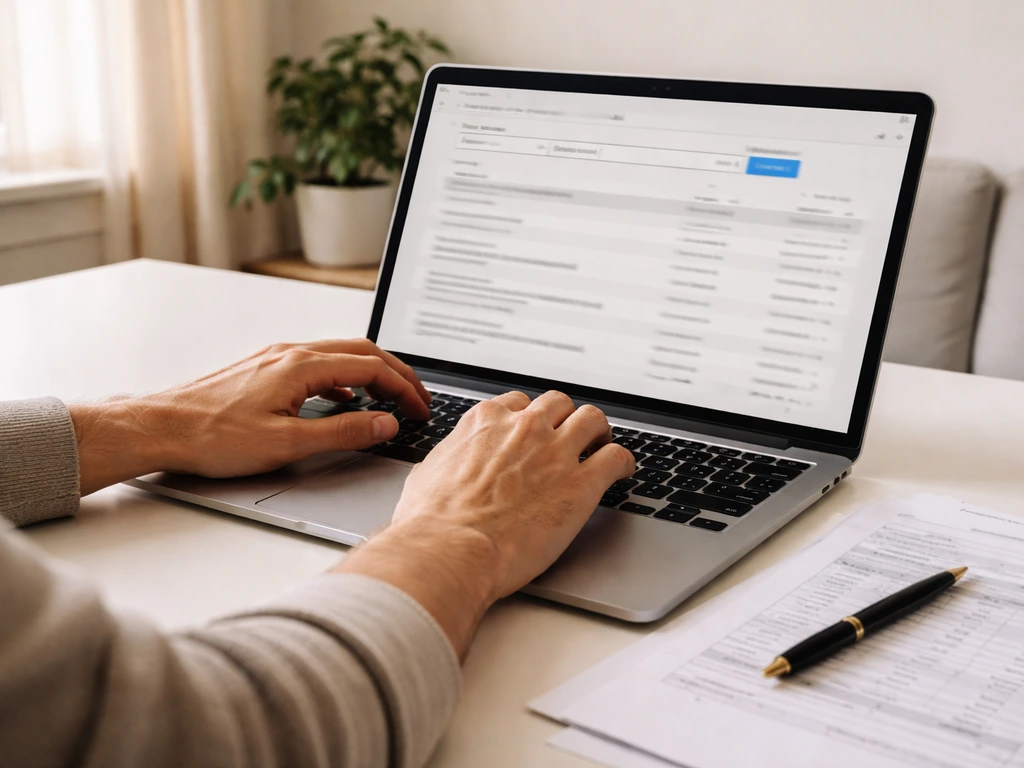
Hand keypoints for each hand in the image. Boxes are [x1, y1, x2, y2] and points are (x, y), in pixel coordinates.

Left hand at [69, 339, 431, 494]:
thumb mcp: (287, 443)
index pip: (372, 366)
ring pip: (340, 353)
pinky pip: (318, 363)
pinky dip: (344, 377)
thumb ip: (343, 432)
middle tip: (417, 398)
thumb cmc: (211, 436)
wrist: (159, 427)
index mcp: (301, 365)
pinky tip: (343, 399)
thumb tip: (385, 423)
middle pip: (362, 351)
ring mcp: (276, 358)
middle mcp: (291, 353)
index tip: (420, 408)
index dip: (404, 387)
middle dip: (396, 373)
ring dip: (372, 372)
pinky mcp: (264, 369)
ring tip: (389, 398)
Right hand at [337, 390, 635, 654]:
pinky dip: (623, 462)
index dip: (531, 419)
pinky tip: (622, 472)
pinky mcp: (581, 484)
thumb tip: (443, 467)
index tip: (536, 432)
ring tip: (602, 446)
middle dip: (567, 420)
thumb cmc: (432, 523)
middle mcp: (524, 428)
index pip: (520, 403)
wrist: (450, 550)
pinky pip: (616, 457)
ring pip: (593, 420)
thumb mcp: (428, 474)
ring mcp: (556, 452)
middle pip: (560, 404)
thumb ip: (448, 460)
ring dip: (600, 432)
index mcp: (486, 422)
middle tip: (572, 438)